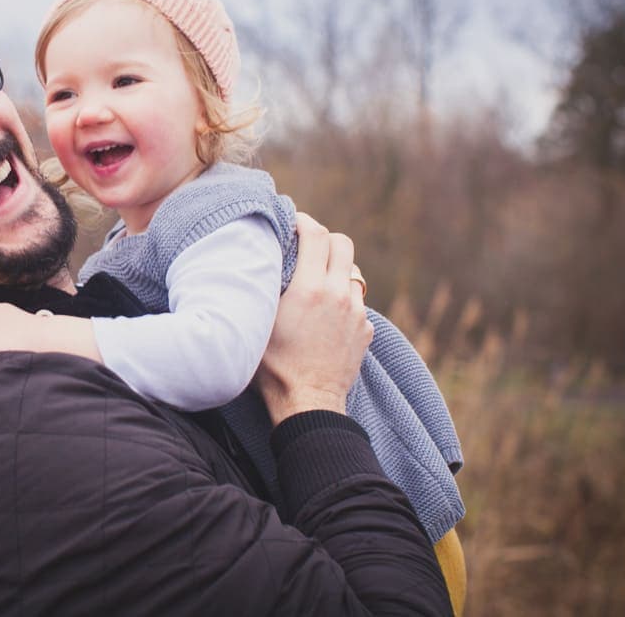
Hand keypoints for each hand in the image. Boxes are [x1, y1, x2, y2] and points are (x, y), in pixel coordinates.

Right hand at [256, 212, 372, 422]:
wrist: (307, 403)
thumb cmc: (273, 366)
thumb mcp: (259, 321)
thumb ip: (264, 287)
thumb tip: (262, 261)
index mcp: (310, 288)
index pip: (315, 234)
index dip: (303, 221)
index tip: (292, 221)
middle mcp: (338, 295)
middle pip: (342, 243)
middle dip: (324, 238)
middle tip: (306, 246)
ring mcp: (356, 313)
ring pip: (352, 272)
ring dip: (336, 270)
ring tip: (316, 283)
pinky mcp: (366, 331)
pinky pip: (357, 302)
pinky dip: (343, 300)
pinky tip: (326, 315)